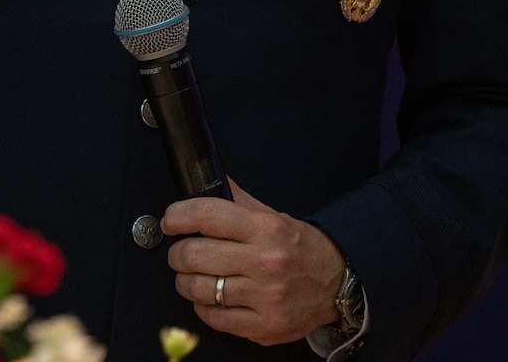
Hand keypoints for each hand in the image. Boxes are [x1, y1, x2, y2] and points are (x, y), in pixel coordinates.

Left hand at [163, 178, 345, 346]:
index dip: (178, 216)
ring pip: (199, 289)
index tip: (170, 221)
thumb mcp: (273, 215)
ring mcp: (265, 297)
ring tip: (190, 276)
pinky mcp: (265, 326)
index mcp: (266, 228)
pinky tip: (209, 298)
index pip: (207, 215)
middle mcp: (266, 262)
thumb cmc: (301, 249)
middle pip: (195, 255)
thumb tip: (206, 181)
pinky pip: (214, 318)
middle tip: (180, 252)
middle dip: (177, 253)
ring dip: (184, 282)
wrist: (337, 282)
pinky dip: (203, 307)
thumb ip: (237, 200)